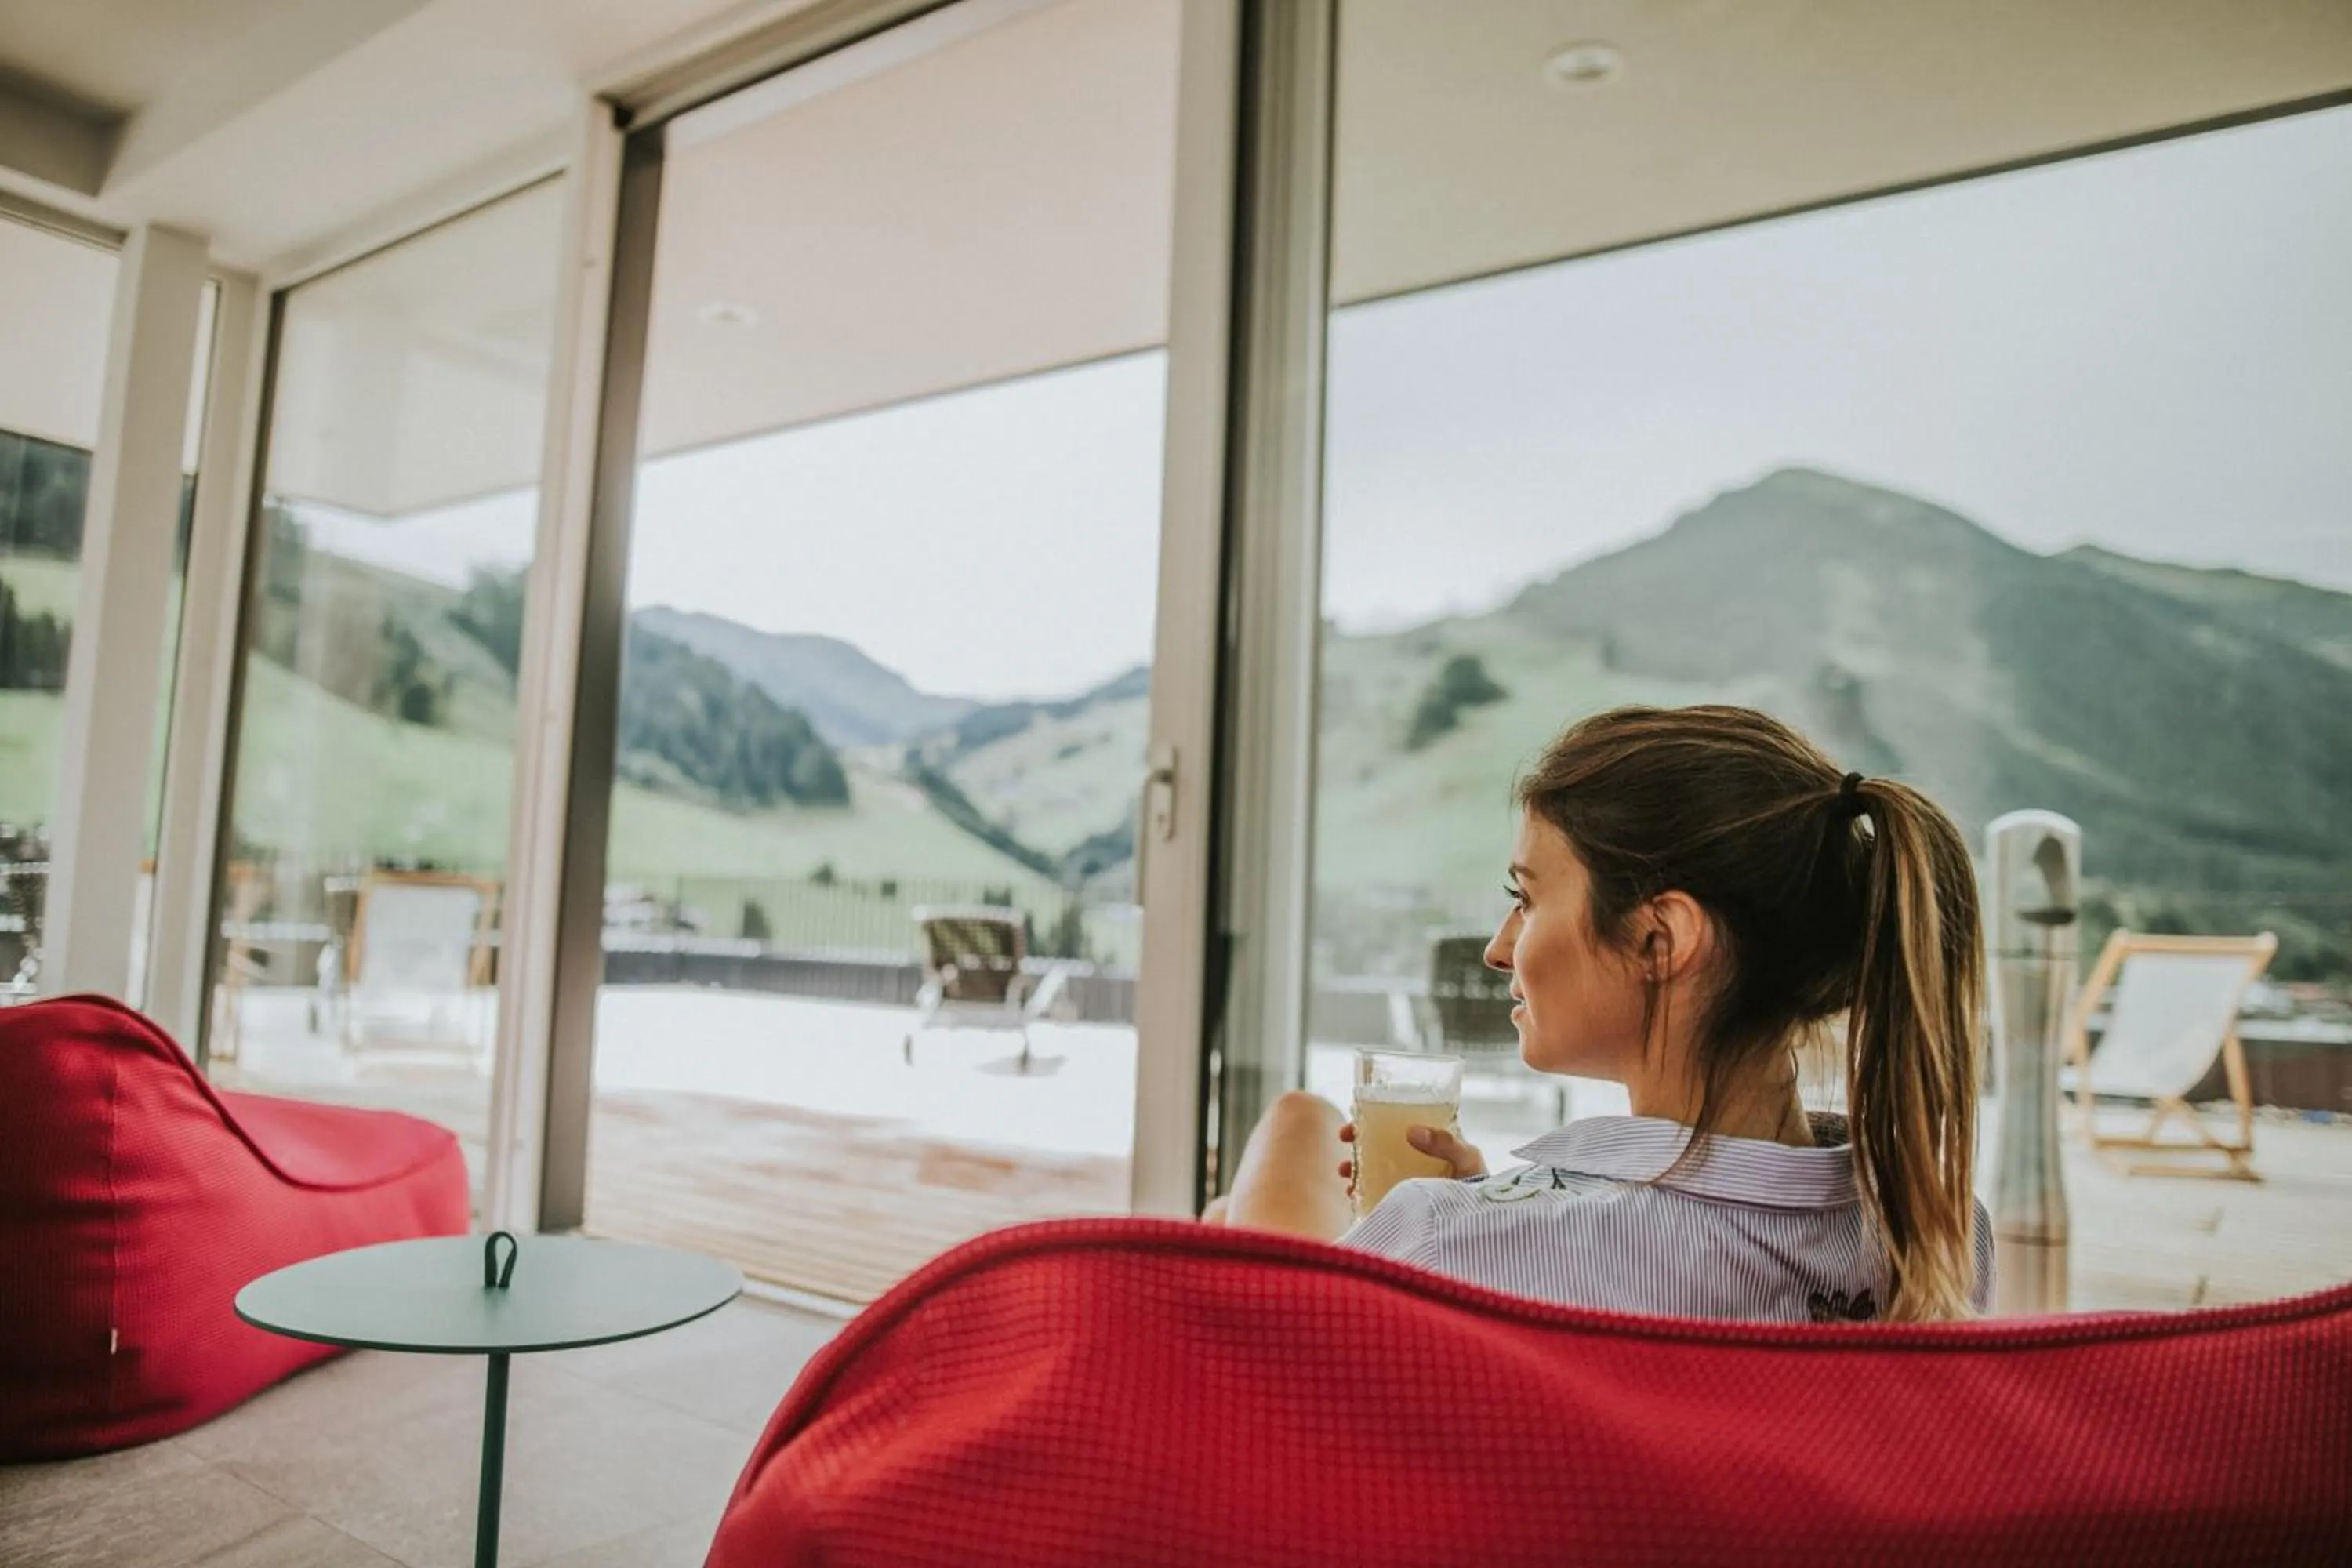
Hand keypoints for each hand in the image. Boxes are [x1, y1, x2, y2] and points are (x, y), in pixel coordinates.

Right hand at [1335, 1121, 1486, 1188]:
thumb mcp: (1467, 1158)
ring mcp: (1404, 1179)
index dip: (1374, 1117)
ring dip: (1352, 1165)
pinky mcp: (1400, 1200)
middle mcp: (1412, 1158)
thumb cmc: (1480, 1183)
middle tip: (1344, 1137)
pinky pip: (1373, 1191)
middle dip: (1356, 1139)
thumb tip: (1411, 1130)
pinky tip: (1352, 1193)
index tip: (1357, 1117)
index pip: (1397, 1122)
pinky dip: (1359, 1190)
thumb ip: (1445, 1143)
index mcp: (1429, 1141)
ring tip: (1344, 1171)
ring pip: (1371, 1166)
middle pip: (1377, 1142)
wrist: (1480, 1220)